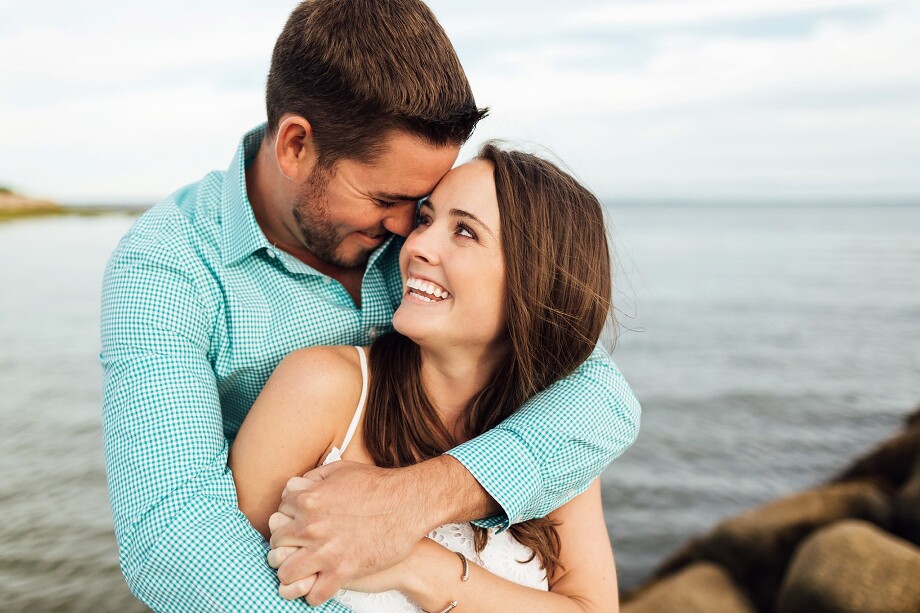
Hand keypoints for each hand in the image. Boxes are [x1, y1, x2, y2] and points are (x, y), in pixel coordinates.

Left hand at [269, 460, 428, 604]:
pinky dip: (315, 592)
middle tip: (296, 547)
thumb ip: (314, 477)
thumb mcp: (342, 470)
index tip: (294, 523)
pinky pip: (314, 594)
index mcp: (308, 500)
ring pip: (286, 572)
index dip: (286, 518)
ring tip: (304, 569)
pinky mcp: (342, 572)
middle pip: (276, 544)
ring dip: (293, 571)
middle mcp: (311, 527)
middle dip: (285, 545)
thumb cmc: (380, 485)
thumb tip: (299, 486)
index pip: (277, 513)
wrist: (409, 503)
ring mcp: (325, 551)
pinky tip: (322, 583)